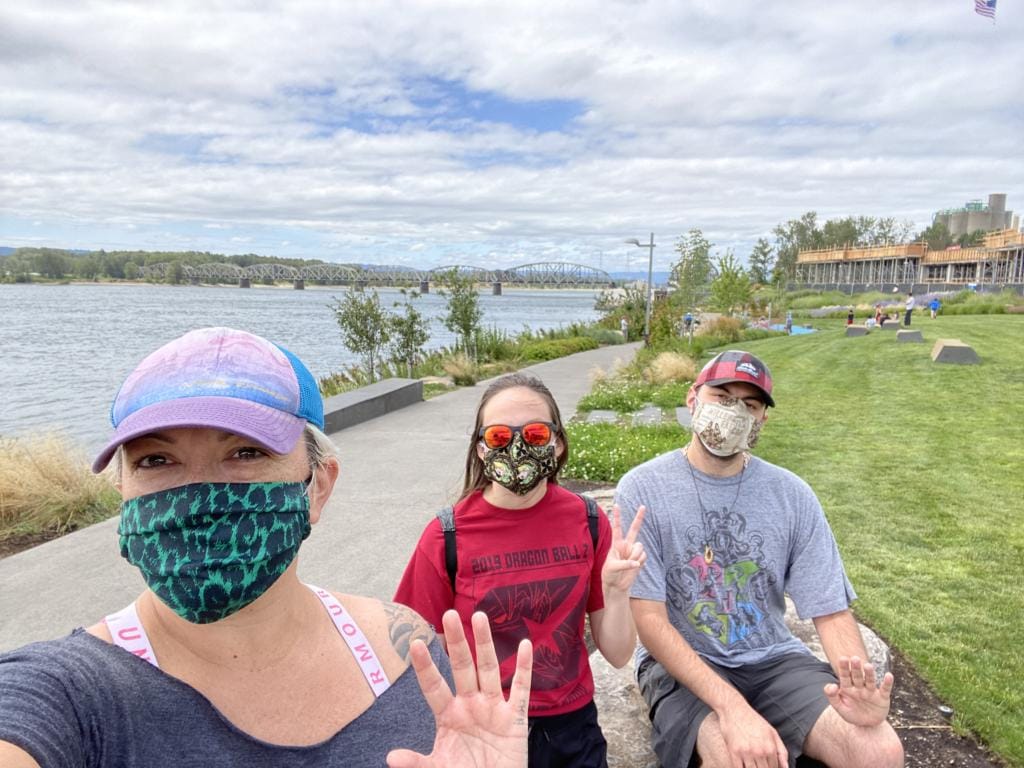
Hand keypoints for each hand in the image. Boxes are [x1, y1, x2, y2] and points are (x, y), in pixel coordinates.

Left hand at [387, 610, 532, 767]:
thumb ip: (418, 763)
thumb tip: (391, 757)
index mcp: (448, 716)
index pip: (434, 686)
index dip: (425, 666)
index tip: (415, 643)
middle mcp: (470, 706)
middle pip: (462, 668)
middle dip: (456, 642)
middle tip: (449, 614)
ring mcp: (493, 710)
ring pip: (489, 670)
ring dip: (485, 644)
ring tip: (479, 616)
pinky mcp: (515, 720)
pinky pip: (521, 690)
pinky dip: (524, 668)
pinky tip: (524, 645)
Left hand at [601, 504, 646, 593]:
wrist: (617, 585)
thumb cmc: (610, 574)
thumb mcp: (612, 568)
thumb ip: (624, 564)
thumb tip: (637, 563)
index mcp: (616, 544)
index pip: (617, 528)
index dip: (617, 517)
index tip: (616, 505)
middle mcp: (626, 545)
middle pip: (634, 529)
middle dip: (639, 518)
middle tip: (643, 506)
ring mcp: (633, 551)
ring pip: (640, 547)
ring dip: (635, 556)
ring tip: (628, 565)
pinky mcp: (640, 559)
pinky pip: (644, 556)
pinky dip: (639, 562)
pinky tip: (634, 567)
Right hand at [717, 703, 788, 767]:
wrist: (734, 708)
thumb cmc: (753, 720)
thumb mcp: (772, 732)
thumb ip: (781, 751)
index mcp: (770, 747)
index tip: (766, 765)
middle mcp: (759, 751)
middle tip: (759, 764)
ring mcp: (746, 752)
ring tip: (751, 764)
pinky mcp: (734, 752)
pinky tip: (743, 765)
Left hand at [824, 655, 893, 727]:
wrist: (867, 726)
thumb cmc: (851, 714)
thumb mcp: (839, 707)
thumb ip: (832, 696)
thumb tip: (832, 685)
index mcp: (848, 688)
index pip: (845, 676)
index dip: (844, 668)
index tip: (843, 658)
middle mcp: (860, 687)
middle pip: (857, 676)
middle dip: (856, 668)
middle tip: (855, 658)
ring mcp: (871, 692)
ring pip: (870, 681)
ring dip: (869, 674)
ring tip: (868, 666)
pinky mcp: (882, 698)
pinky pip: (885, 689)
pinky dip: (887, 683)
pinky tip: (888, 675)